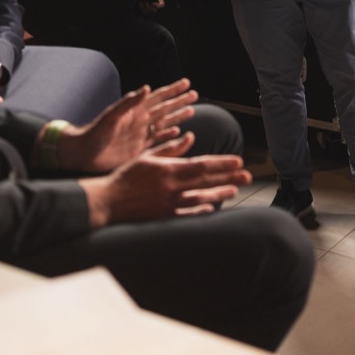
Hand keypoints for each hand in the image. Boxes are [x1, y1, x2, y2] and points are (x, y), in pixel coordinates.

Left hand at [58, 80, 198, 172]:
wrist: (83, 153)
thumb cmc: (94, 132)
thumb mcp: (111, 115)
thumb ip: (129, 102)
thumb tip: (147, 88)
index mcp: (134, 111)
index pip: (157, 97)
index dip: (172, 90)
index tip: (186, 83)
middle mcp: (140, 121)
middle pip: (164, 109)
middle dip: (179, 102)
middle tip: (194, 95)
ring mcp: (140, 135)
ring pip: (164, 124)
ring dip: (177, 118)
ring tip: (190, 111)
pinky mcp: (138, 150)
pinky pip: (158, 142)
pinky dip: (169, 137)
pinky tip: (178, 133)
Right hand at [80, 139, 251, 226]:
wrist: (107, 202)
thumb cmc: (125, 176)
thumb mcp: (147, 157)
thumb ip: (170, 148)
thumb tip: (190, 137)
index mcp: (168, 170)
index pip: (202, 165)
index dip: (222, 164)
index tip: (238, 161)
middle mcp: (172, 188)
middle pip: (206, 182)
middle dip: (229, 178)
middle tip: (247, 176)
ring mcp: (169, 204)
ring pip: (201, 198)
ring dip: (219, 194)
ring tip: (234, 190)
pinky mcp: (164, 217)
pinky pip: (188, 214)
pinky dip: (201, 210)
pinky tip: (212, 208)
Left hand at [138, 0, 164, 14]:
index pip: (161, 4)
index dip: (158, 5)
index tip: (152, 4)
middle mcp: (153, 3)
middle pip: (154, 10)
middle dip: (149, 7)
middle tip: (145, 2)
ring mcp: (149, 7)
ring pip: (149, 12)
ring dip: (144, 8)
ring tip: (140, 2)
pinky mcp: (144, 10)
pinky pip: (144, 12)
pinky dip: (141, 9)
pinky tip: (139, 4)